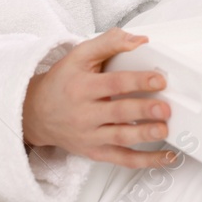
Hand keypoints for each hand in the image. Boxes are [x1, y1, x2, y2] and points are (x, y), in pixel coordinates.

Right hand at [21, 28, 178, 168]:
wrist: (35, 113)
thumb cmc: (62, 82)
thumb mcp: (79, 55)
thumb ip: (109, 43)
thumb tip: (140, 40)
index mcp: (83, 87)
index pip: (114, 84)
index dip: (137, 82)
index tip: (159, 80)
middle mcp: (85, 114)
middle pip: (118, 113)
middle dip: (143, 111)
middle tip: (165, 108)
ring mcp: (90, 136)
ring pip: (120, 139)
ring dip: (144, 136)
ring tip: (164, 130)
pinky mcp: (95, 152)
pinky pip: (122, 160)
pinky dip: (145, 161)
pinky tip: (166, 156)